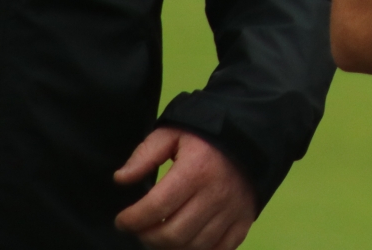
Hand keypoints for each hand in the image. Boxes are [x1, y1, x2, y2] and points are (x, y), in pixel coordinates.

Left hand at [113, 127, 255, 249]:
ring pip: (194, 246)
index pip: (156, 208)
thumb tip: (120, 179)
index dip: (131, 220)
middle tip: (140, 229)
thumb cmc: (205, 136)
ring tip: (160, 235)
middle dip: (147, 237)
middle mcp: (215, 195)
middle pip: (173, 234)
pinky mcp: (244, 220)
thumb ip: (145, 155)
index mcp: (195, 170)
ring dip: (170, 247)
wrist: (251, 135)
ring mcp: (232, 211)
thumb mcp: (172, 133)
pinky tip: (187, 241)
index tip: (122, 220)